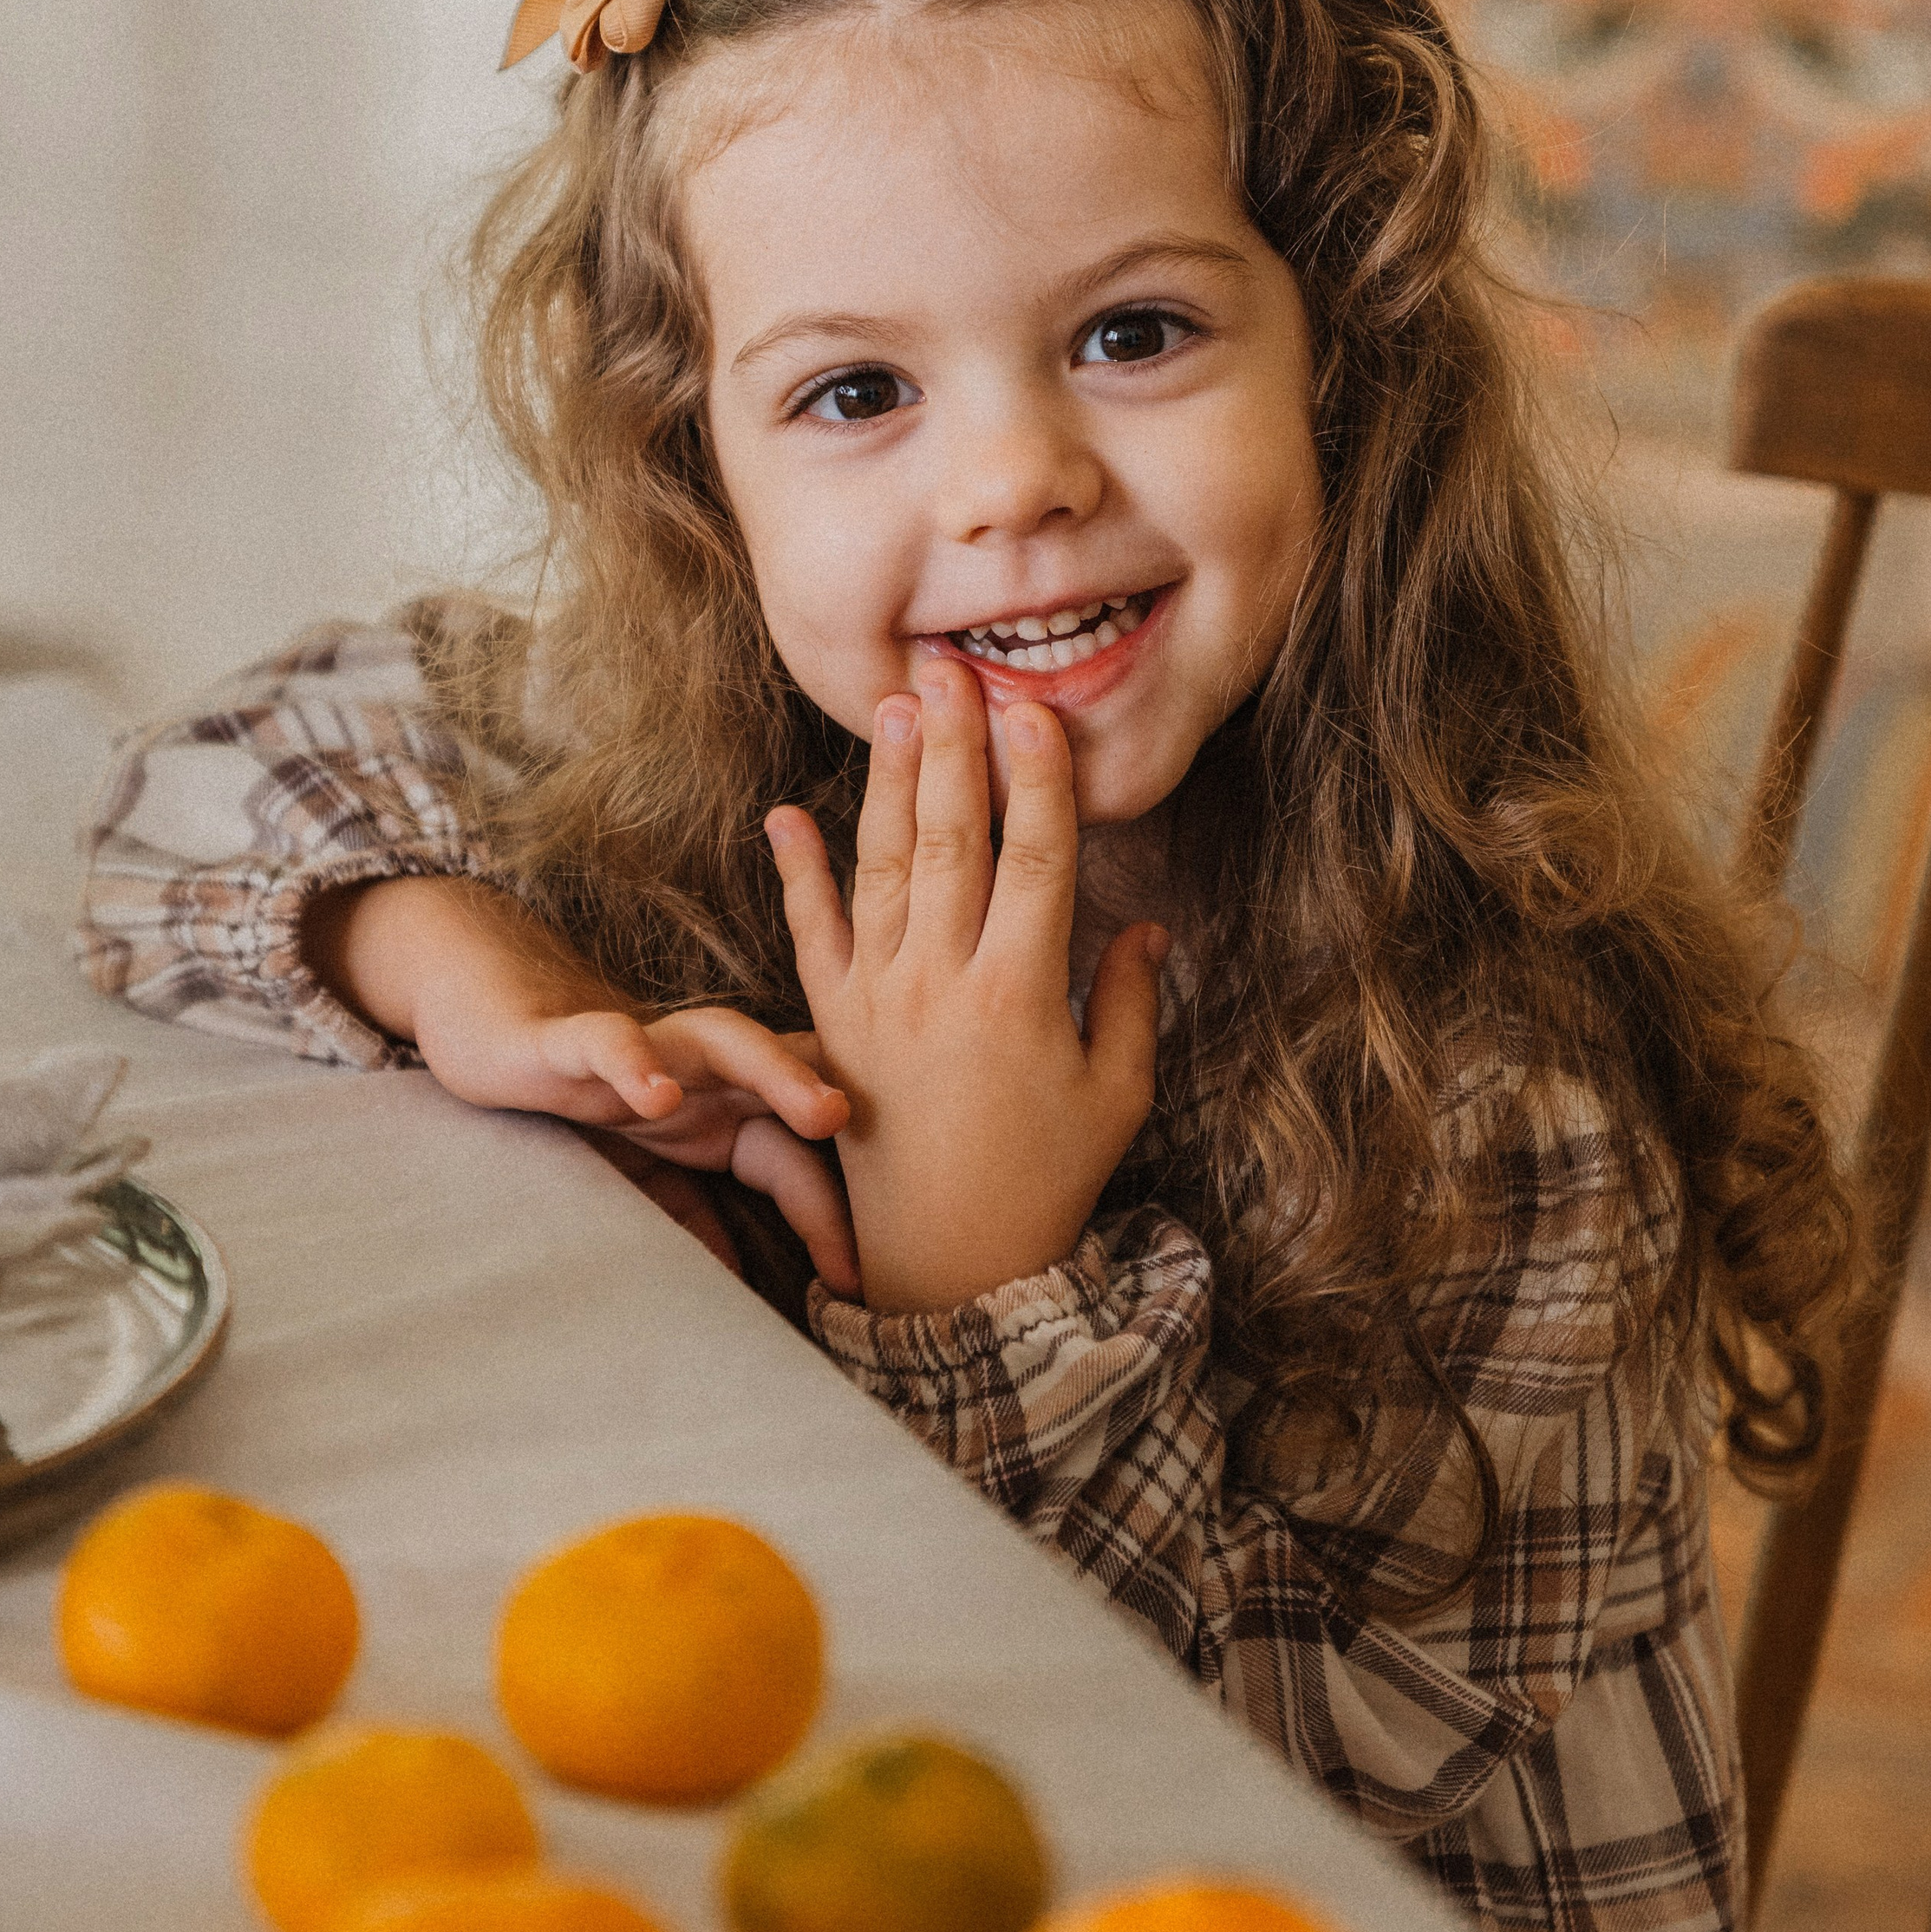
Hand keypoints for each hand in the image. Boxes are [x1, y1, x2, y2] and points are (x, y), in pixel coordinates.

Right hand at [307, 875, 857, 1291]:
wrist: (490, 1019)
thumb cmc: (583, 1096)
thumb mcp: (646, 1171)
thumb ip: (698, 1216)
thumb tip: (740, 1284)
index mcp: (727, 1106)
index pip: (800, 1154)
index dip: (833, 1211)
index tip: (861, 1280)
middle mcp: (702, 1069)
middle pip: (792, 1073)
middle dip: (846, 1114)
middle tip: (899, 1173)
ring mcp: (645, 1046)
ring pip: (725, 1038)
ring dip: (778, 1068)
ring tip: (821, 1109)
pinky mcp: (571, 1038)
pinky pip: (608, 1043)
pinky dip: (634, 1063)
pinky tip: (658, 1096)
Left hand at [764, 650, 1166, 1314]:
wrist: (946, 1263)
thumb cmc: (1045, 1180)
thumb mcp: (1116, 1096)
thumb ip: (1128, 1002)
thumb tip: (1147, 925)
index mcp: (1019, 996)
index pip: (1036, 860)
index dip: (1037, 780)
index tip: (1036, 710)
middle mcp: (941, 983)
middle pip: (949, 840)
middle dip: (952, 747)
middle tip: (953, 667)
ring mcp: (877, 1000)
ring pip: (879, 867)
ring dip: (885, 781)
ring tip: (894, 704)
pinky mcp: (834, 1024)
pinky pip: (809, 935)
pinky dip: (794, 873)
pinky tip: (784, 813)